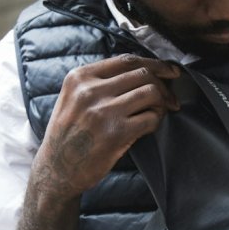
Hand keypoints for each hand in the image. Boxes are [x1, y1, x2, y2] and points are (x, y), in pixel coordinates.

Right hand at [34, 54, 181, 197]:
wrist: (57, 169)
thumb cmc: (69, 134)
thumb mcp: (73, 98)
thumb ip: (99, 82)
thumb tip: (142, 73)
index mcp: (80, 77)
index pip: (126, 61)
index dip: (154, 64)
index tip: (169, 71)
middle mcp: (90, 90)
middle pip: (142, 74)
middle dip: (164, 85)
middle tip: (171, 98)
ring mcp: (104, 111)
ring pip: (150, 93)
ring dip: (162, 103)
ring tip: (159, 112)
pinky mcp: (117, 133)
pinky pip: (151, 118)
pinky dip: (157, 121)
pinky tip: (150, 126)